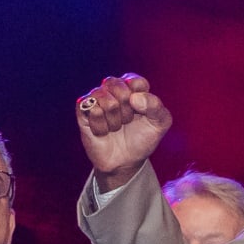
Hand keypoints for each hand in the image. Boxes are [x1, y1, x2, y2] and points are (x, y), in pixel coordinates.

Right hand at [78, 74, 171, 190]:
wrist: (125, 162)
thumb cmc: (142, 139)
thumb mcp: (160, 123)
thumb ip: (156, 106)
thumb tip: (134, 98)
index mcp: (132, 88)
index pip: (135, 81)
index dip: (140, 98)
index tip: (141, 112)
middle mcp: (112, 90)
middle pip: (119, 87)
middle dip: (127, 110)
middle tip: (127, 121)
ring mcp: (96, 99)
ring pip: (105, 99)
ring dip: (114, 120)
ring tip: (115, 127)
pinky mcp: (83, 112)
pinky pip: (92, 110)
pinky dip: (101, 125)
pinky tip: (103, 131)